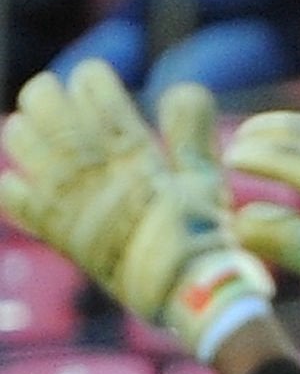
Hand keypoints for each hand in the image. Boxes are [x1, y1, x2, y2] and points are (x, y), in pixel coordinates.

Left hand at [0, 64, 272, 360]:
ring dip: (26, 128)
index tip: (92, 78)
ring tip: (33, 125)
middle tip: (54, 92)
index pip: (96, 94)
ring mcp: (70, 201)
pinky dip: (12, 185)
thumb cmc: (201, 237)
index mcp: (133, 153)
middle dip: (48, 93)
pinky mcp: (57, 232)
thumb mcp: (206, 179)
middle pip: (49, 110)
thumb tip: (184, 87)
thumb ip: (193, 131)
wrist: (184, 295)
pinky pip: (15, 200)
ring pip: (25, 144)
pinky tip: (18, 178)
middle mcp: (94, 171)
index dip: (91, 79)